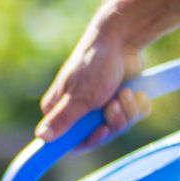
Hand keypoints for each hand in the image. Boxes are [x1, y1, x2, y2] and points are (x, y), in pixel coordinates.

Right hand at [35, 28, 150, 149]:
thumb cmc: (94, 65)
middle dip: (112, 122)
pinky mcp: (120, 102)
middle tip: (113, 104)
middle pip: (98, 136)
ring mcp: (101, 107)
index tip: (101, 131)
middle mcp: (79, 111)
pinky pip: (133, 117)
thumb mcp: (78, 97)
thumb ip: (61, 120)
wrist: (122, 39)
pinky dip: (138, 106)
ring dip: (127, 111)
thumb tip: (41, 136)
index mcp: (61, 111)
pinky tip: (135, 91)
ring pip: (118, 127)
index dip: (88, 140)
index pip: (69, 141)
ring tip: (125, 92)